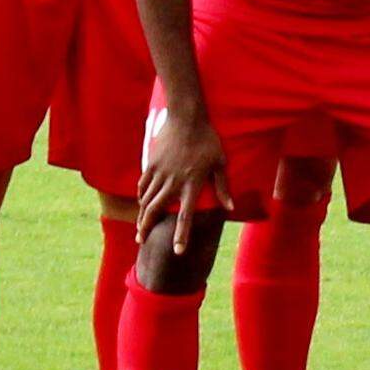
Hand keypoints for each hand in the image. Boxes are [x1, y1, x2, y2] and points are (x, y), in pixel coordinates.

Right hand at [138, 105, 225, 248]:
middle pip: (155, 211)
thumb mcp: (220, 163)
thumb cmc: (208, 140)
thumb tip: (230, 208)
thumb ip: (223, 187)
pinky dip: (141, 195)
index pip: (186, 216)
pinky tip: (141, 202)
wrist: (187, 118)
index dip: (182, 235)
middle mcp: (173, 182)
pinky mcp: (151, 164)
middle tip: (141, 241)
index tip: (177, 251)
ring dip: (142, 215)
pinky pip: (143, 184)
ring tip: (139, 228)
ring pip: (146, 200)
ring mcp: (160, 173)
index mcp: (192, 184)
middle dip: (147, 228)